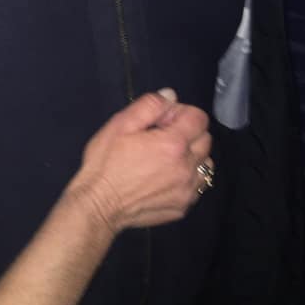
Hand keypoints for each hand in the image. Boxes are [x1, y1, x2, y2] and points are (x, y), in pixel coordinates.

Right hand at [66, 89, 211, 235]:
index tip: (162, 119)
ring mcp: (187, 191)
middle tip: (161, 136)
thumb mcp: (121, 124)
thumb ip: (150, 106)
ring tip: (166, 158)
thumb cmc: (106, 161)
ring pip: (205, 164)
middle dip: (188, 132)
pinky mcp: (182, 207)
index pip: (199, 118)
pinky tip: (164, 177)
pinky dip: (187, 177)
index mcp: (173, 144)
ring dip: (192, 156)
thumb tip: (171, 96)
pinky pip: (196, 186)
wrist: (99, 204)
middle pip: (205, 140)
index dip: (181, 112)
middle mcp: (187, 168)